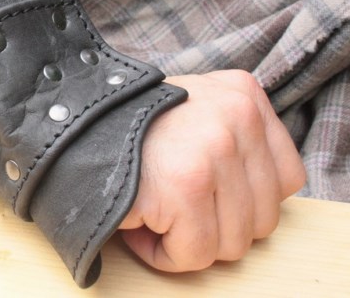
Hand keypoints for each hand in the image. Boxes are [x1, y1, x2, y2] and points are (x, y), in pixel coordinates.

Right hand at [118, 70, 305, 271]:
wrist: (63, 124)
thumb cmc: (124, 129)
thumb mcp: (194, 111)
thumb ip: (234, 141)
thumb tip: (259, 205)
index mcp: (244, 95)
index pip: (287, 179)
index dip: (241, 200)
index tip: (201, 192)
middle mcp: (238, 116)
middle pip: (263, 219)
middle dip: (213, 224)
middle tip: (169, 203)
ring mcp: (215, 150)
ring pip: (231, 244)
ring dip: (186, 240)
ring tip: (152, 208)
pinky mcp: (186, 185)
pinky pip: (194, 254)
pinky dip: (161, 253)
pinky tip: (138, 221)